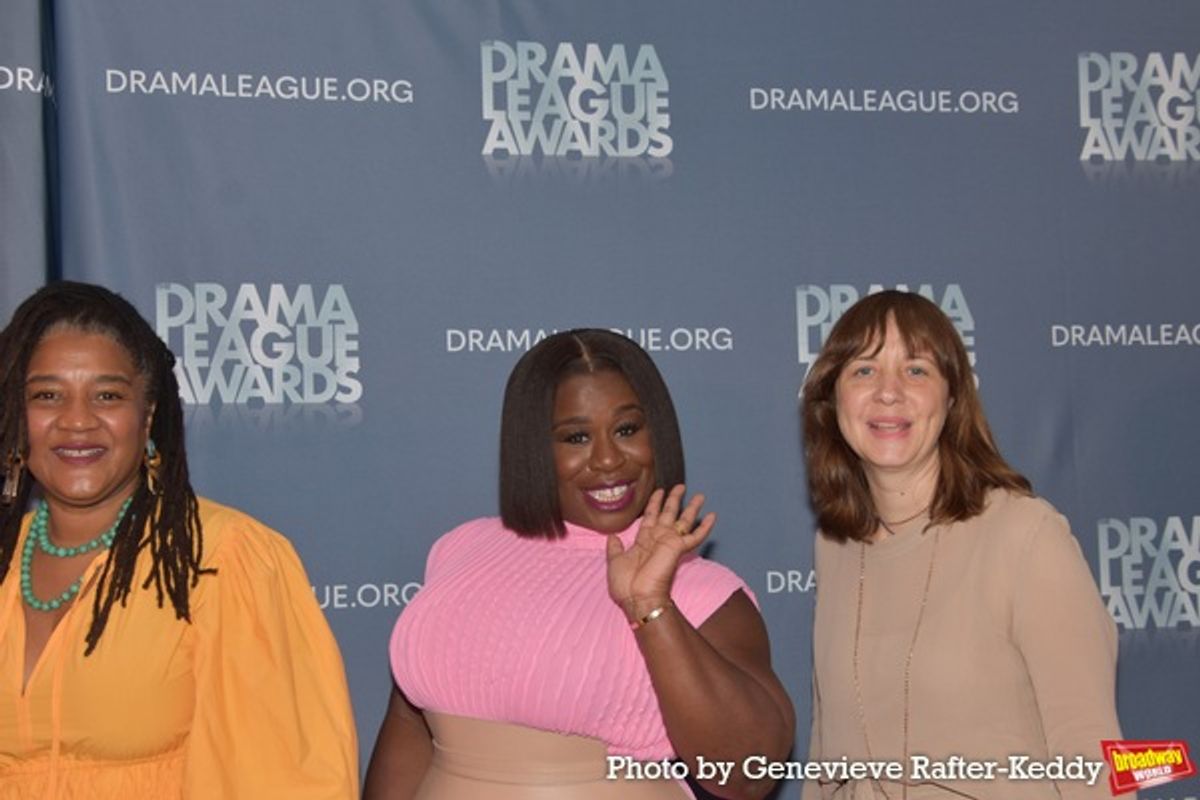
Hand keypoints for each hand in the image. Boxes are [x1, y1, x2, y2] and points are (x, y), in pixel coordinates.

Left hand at [606, 485, 715, 621]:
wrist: (638, 598)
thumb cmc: (625, 584)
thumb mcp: (614, 562)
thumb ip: (614, 548)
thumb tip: (611, 536)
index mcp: (643, 540)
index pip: (651, 516)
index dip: (655, 503)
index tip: (659, 491)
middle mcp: (658, 538)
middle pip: (668, 513)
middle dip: (674, 499)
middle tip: (680, 486)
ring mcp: (670, 543)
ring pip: (683, 520)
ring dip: (691, 508)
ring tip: (700, 495)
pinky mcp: (679, 548)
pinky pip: (695, 536)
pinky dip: (704, 527)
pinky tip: (712, 516)